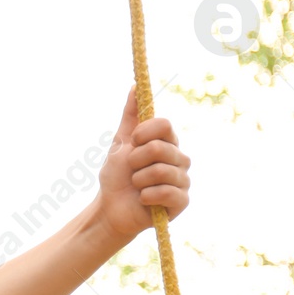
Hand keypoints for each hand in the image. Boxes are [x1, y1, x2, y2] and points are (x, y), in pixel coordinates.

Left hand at [93, 84, 190, 240]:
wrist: (110, 208)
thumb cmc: (117, 175)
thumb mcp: (121, 142)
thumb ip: (131, 115)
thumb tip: (136, 86)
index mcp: (167, 142)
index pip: (165, 125)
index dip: (145, 132)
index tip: (132, 141)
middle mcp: (179, 159)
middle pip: (160, 147)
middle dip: (135, 160)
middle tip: (131, 170)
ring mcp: (183, 180)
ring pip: (160, 171)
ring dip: (138, 180)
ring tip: (136, 186)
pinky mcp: (182, 202)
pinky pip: (167, 192)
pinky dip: (146, 196)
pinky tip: (143, 199)